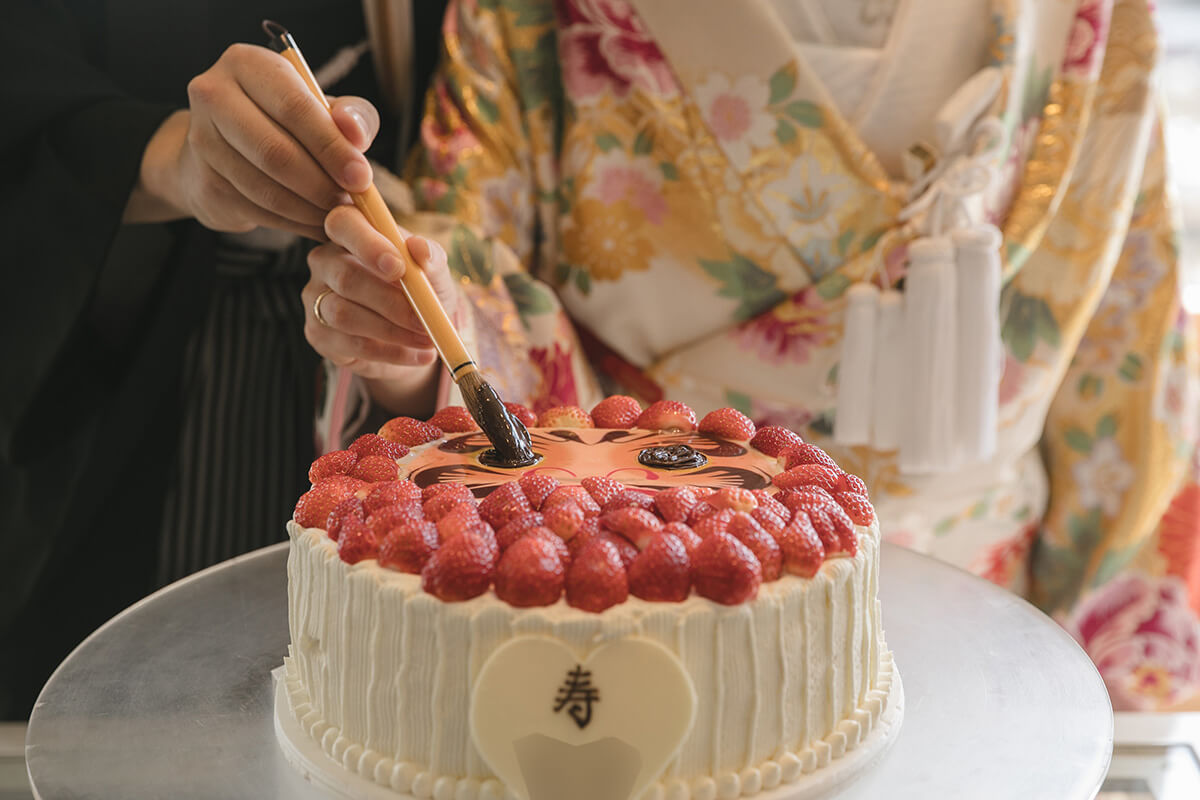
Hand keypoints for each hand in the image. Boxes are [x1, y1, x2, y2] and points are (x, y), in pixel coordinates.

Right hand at [125, 43, 378, 238]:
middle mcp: (214, 96)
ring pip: (265, 188)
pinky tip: (318, 225)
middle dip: (321, 184)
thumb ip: (352, 115)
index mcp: (246, 64)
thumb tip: (357, 136)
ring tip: (340, 216)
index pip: (293, 106)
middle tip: (352, 202)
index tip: (361, 176)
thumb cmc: (287, 121)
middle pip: (275, 151)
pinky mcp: (205, 184)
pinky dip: (295, 224)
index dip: (331, 145)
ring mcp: (202, 142)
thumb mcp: (324, 107)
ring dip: (310, 209)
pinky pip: (258, 211)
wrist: (227, 148)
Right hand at [303, 204, 459, 414]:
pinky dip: (392, 352)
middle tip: (425, 319)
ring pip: (345, 314)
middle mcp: (325, 261)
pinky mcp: (318, 333)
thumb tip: (419, 249)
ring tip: (428, 339)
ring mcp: (315, 298)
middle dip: (391, 302)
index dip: (367, 244)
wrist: (414, 334)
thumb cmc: (421, 292)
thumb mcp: (434, 273)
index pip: (343, 223)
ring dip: (393, 331)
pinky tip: (419, 355)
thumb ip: (430, 258)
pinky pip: (352, 344)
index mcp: (351, 233)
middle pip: (346, 276)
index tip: (398, 268)